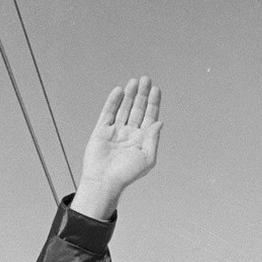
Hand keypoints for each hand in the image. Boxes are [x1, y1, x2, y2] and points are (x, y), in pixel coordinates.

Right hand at [73, 77, 161, 219]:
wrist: (104, 181)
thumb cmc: (127, 173)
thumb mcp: (147, 157)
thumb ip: (153, 139)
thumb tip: (160, 122)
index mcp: (142, 139)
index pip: (150, 116)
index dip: (153, 102)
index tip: (156, 89)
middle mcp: (130, 133)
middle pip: (138, 109)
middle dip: (142, 94)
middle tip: (146, 79)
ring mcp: (116, 131)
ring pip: (124, 108)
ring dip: (129, 95)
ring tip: (134, 81)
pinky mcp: (102, 130)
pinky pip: (108, 113)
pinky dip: (113, 102)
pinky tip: (119, 91)